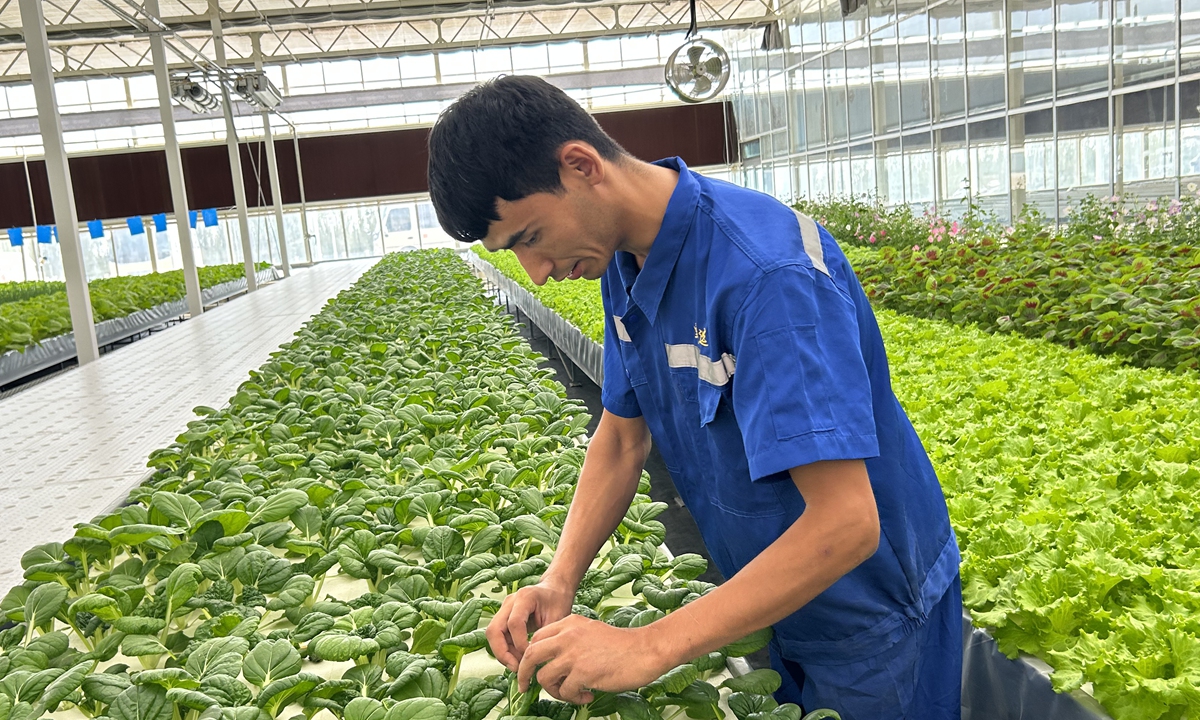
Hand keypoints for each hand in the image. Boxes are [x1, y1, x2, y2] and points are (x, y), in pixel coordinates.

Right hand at [486, 579, 574, 670]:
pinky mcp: (503, 617)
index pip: (514, 624)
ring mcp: (504, 609)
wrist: (555, 589)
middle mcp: (510, 602)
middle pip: (494, 630)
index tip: (531, 656)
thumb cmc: (558, 601)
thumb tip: (534, 660)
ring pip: (493, 634)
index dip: (520, 644)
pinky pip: (498, 636)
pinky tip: (518, 658)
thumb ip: (545, 636)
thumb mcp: (558, 618)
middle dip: (502, 652)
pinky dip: (505, 649)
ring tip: (519, 665)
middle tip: (516, 668)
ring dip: (502, 653)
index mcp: (524, 597)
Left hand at [517, 614, 672, 703]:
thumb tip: (550, 662)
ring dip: (553, 691)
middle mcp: (567, 636)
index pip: (536, 638)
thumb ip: (569, 640)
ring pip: (544, 677)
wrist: (644, 650)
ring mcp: (574, 654)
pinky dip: (573, 698)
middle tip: (525, 686)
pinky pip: (565, 691)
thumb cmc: (620, 645)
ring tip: (570, 694)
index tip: (531, 669)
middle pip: (530, 655)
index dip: (530, 656)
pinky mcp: (583, 672)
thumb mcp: (589, 631)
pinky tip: (587, 696)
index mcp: (569, 623)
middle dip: (523, 673)